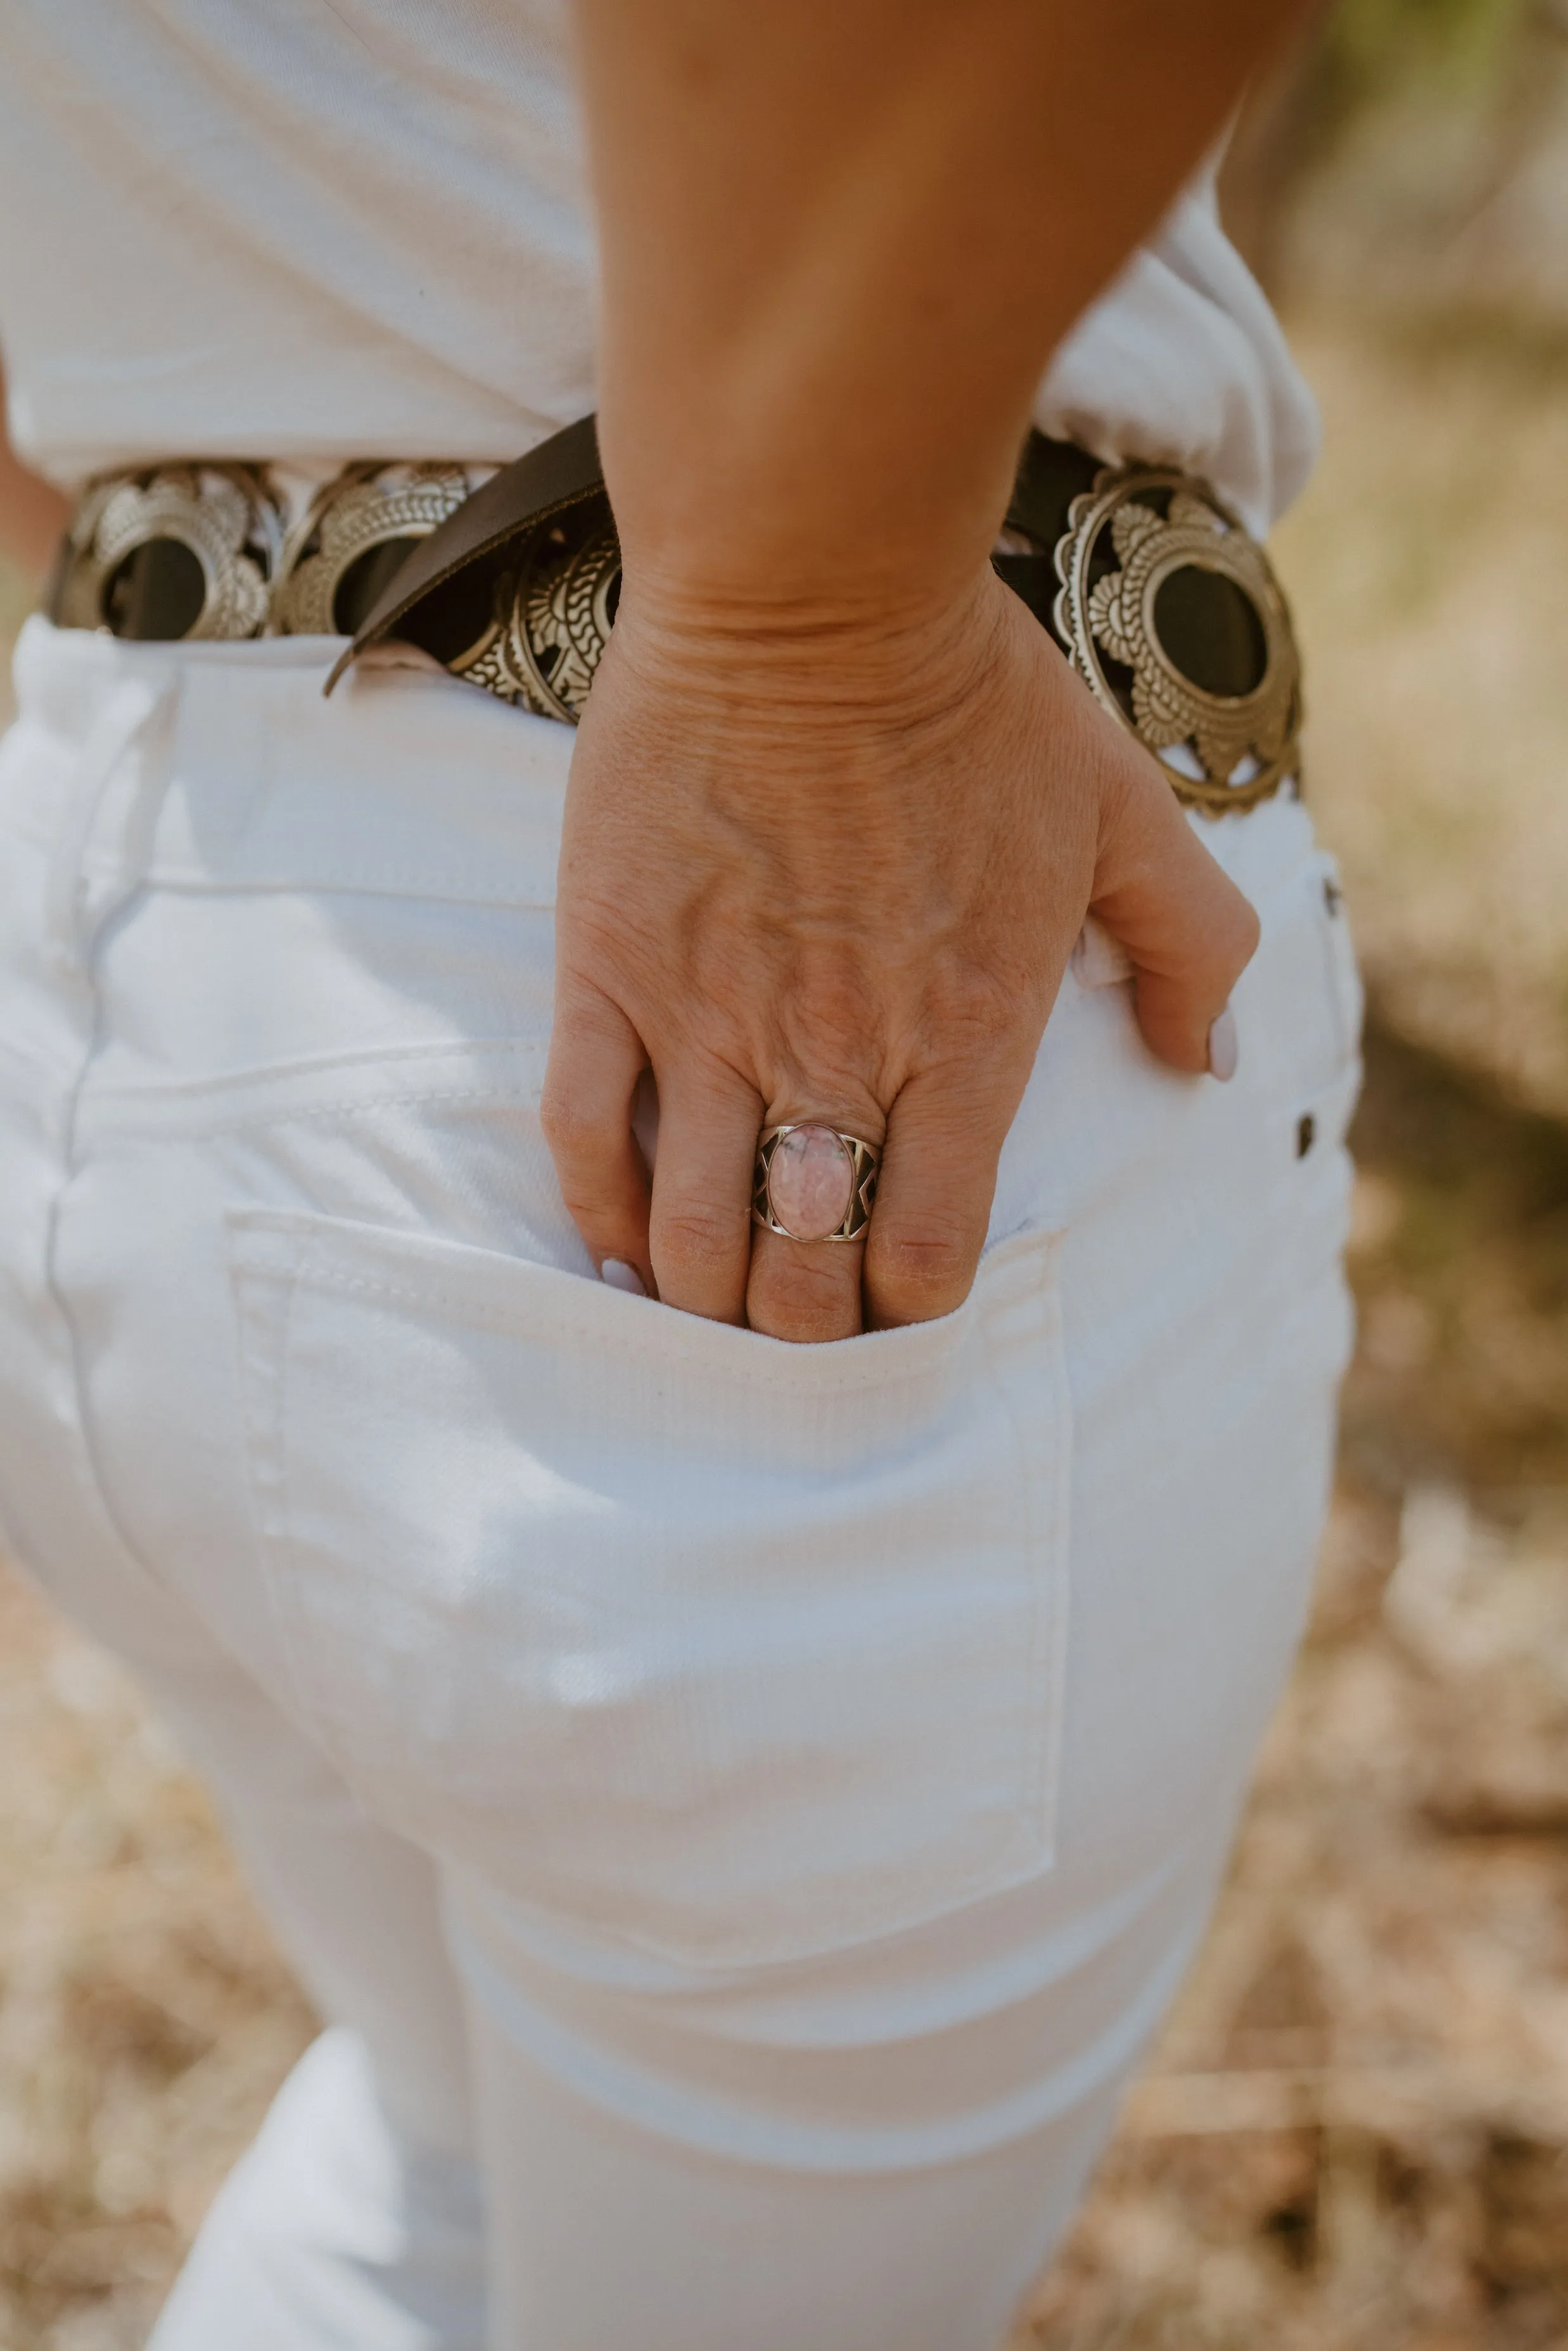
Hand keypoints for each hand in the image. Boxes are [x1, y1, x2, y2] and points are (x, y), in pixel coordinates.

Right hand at [542, 564, 1258, 1341]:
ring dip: (701, 1288)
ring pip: (691, 1228)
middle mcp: (837, 1052)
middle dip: (801, 1324)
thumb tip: (1203, 1062)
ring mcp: (710, 1015)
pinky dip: (601, 1205)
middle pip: (801, 1272)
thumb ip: (1187, 946)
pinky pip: (584, 1132)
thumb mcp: (1126, 811)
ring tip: (708, 1289)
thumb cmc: (974, 693)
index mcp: (966, 1036)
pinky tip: (622, 1229)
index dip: (906, 1303)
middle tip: (797, 1306)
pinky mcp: (611, 965)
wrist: (814, 580)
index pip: (924, 1252)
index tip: (898, 1292)